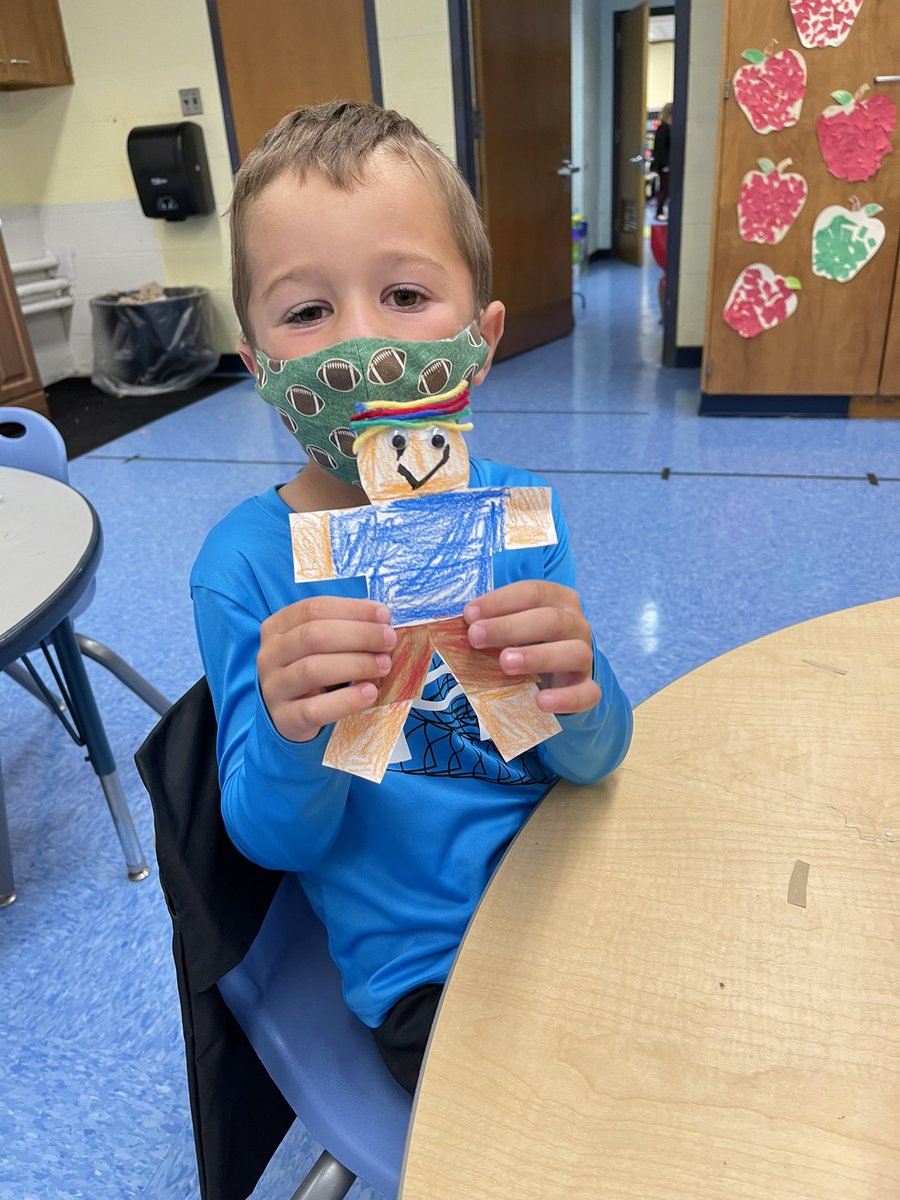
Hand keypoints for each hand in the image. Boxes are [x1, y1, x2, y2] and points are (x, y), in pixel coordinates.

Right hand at [258, 597, 394, 741]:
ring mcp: (274, 688)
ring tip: (384, 665)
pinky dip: (347, 700)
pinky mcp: (285, 718)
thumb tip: (381, 616)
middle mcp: (269, 655)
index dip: (352, 609)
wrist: (290, 716)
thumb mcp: (322, 645)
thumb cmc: (313, 670)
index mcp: (277, 627)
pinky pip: (315, 709)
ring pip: (313, 670)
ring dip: (356, 664)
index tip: (384, 615)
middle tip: (389, 641)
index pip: (313, 608)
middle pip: (313, 636)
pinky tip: (370, 693)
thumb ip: (345, 627)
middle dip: (359, 635)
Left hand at [463, 581, 599, 714]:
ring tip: (506, 663)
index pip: (532, 592)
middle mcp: (576, 624)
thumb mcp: (511, 626)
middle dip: (509, 627)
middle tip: (476, 637)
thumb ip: (491, 620)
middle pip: (550, 620)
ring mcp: (585, 656)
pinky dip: (566, 698)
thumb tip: (459, 622)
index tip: (469, 614)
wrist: (556, 675)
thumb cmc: (525, 641)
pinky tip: (542, 702)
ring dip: (537, 657)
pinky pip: (586, 693)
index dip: (500, 601)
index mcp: (558, 599)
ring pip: (572, 653)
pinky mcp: (587, 687)